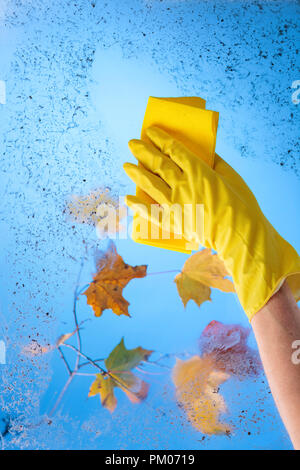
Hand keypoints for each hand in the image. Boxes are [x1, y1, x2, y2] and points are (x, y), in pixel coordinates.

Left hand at [124, 126, 299, 319]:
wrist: (240, 235)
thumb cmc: (242, 204)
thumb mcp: (231, 177)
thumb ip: (215, 163)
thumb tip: (204, 154)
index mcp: (198, 171)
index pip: (173, 149)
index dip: (160, 139)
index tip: (151, 131)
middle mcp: (183, 185)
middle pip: (158, 164)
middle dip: (143, 151)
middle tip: (132, 143)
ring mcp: (176, 204)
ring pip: (150, 184)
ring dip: (137, 173)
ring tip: (126, 165)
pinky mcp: (173, 222)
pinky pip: (151, 213)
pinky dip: (138, 206)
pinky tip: (128, 198)